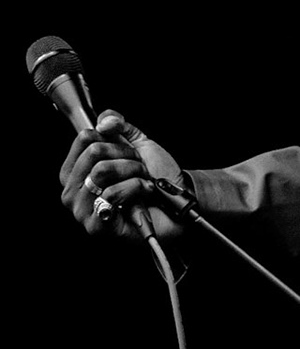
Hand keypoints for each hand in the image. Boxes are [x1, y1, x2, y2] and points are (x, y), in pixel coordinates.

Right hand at [59, 110, 190, 240]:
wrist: (179, 202)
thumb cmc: (155, 177)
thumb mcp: (138, 143)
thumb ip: (119, 125)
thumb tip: (104, 120)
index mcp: (75, 172)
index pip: (84, 138)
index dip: (114, 139)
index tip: (127, 151)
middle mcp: (72, 192)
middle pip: (94, 153)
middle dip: (127, 156)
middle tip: (139, 168)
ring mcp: (81, 211)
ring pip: (102, 172)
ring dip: (134, 172)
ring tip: (142, 181)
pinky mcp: (96, 227)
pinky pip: (111, 194)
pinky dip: (136, 188)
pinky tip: (144, 194)